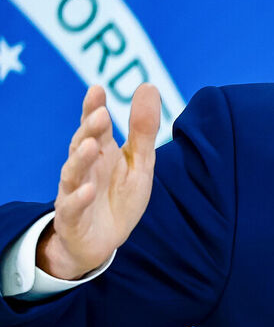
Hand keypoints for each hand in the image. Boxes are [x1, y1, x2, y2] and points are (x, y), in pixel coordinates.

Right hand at [37, 84, 160, 279]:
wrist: (103, 241)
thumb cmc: (119, 196)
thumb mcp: (139, 162)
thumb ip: (143, 129)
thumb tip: (148, 85)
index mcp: (100, 152)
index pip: (95, 126)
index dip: (94, 108)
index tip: (97, 89)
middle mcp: (84, 169)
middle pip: (81, 144)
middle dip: (90, 129)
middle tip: (101, 114)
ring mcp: (75, 192)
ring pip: (72, 173)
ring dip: (79, 159)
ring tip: (90, 144)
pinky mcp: (72, 218)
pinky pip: (72, 207)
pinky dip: (79, 198)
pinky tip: (89, 190)